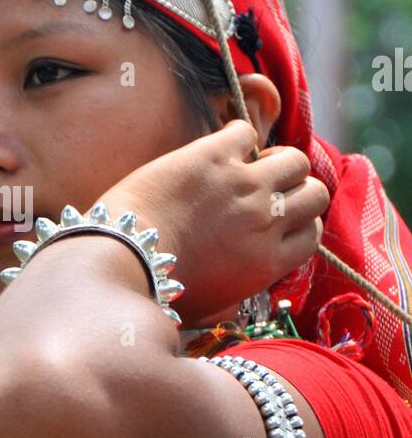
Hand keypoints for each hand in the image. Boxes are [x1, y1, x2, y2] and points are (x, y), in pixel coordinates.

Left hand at [96, 119, 330, 325]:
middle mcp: (267, 222)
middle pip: (315, 194)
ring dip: (276, 159)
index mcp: (269, 262)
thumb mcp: (213, 306)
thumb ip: (241, 290)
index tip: (278, 220)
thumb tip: (251, 278)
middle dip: (296, 189)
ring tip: (251, 165)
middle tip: (267, 190)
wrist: (121, 258)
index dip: (299, 223)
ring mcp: (244, 185)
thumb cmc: (159, 289)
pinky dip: (237, 136)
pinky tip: (219, 149)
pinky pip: (245, 132)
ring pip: (293, 159)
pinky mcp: (213, 156)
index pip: (312, 234)